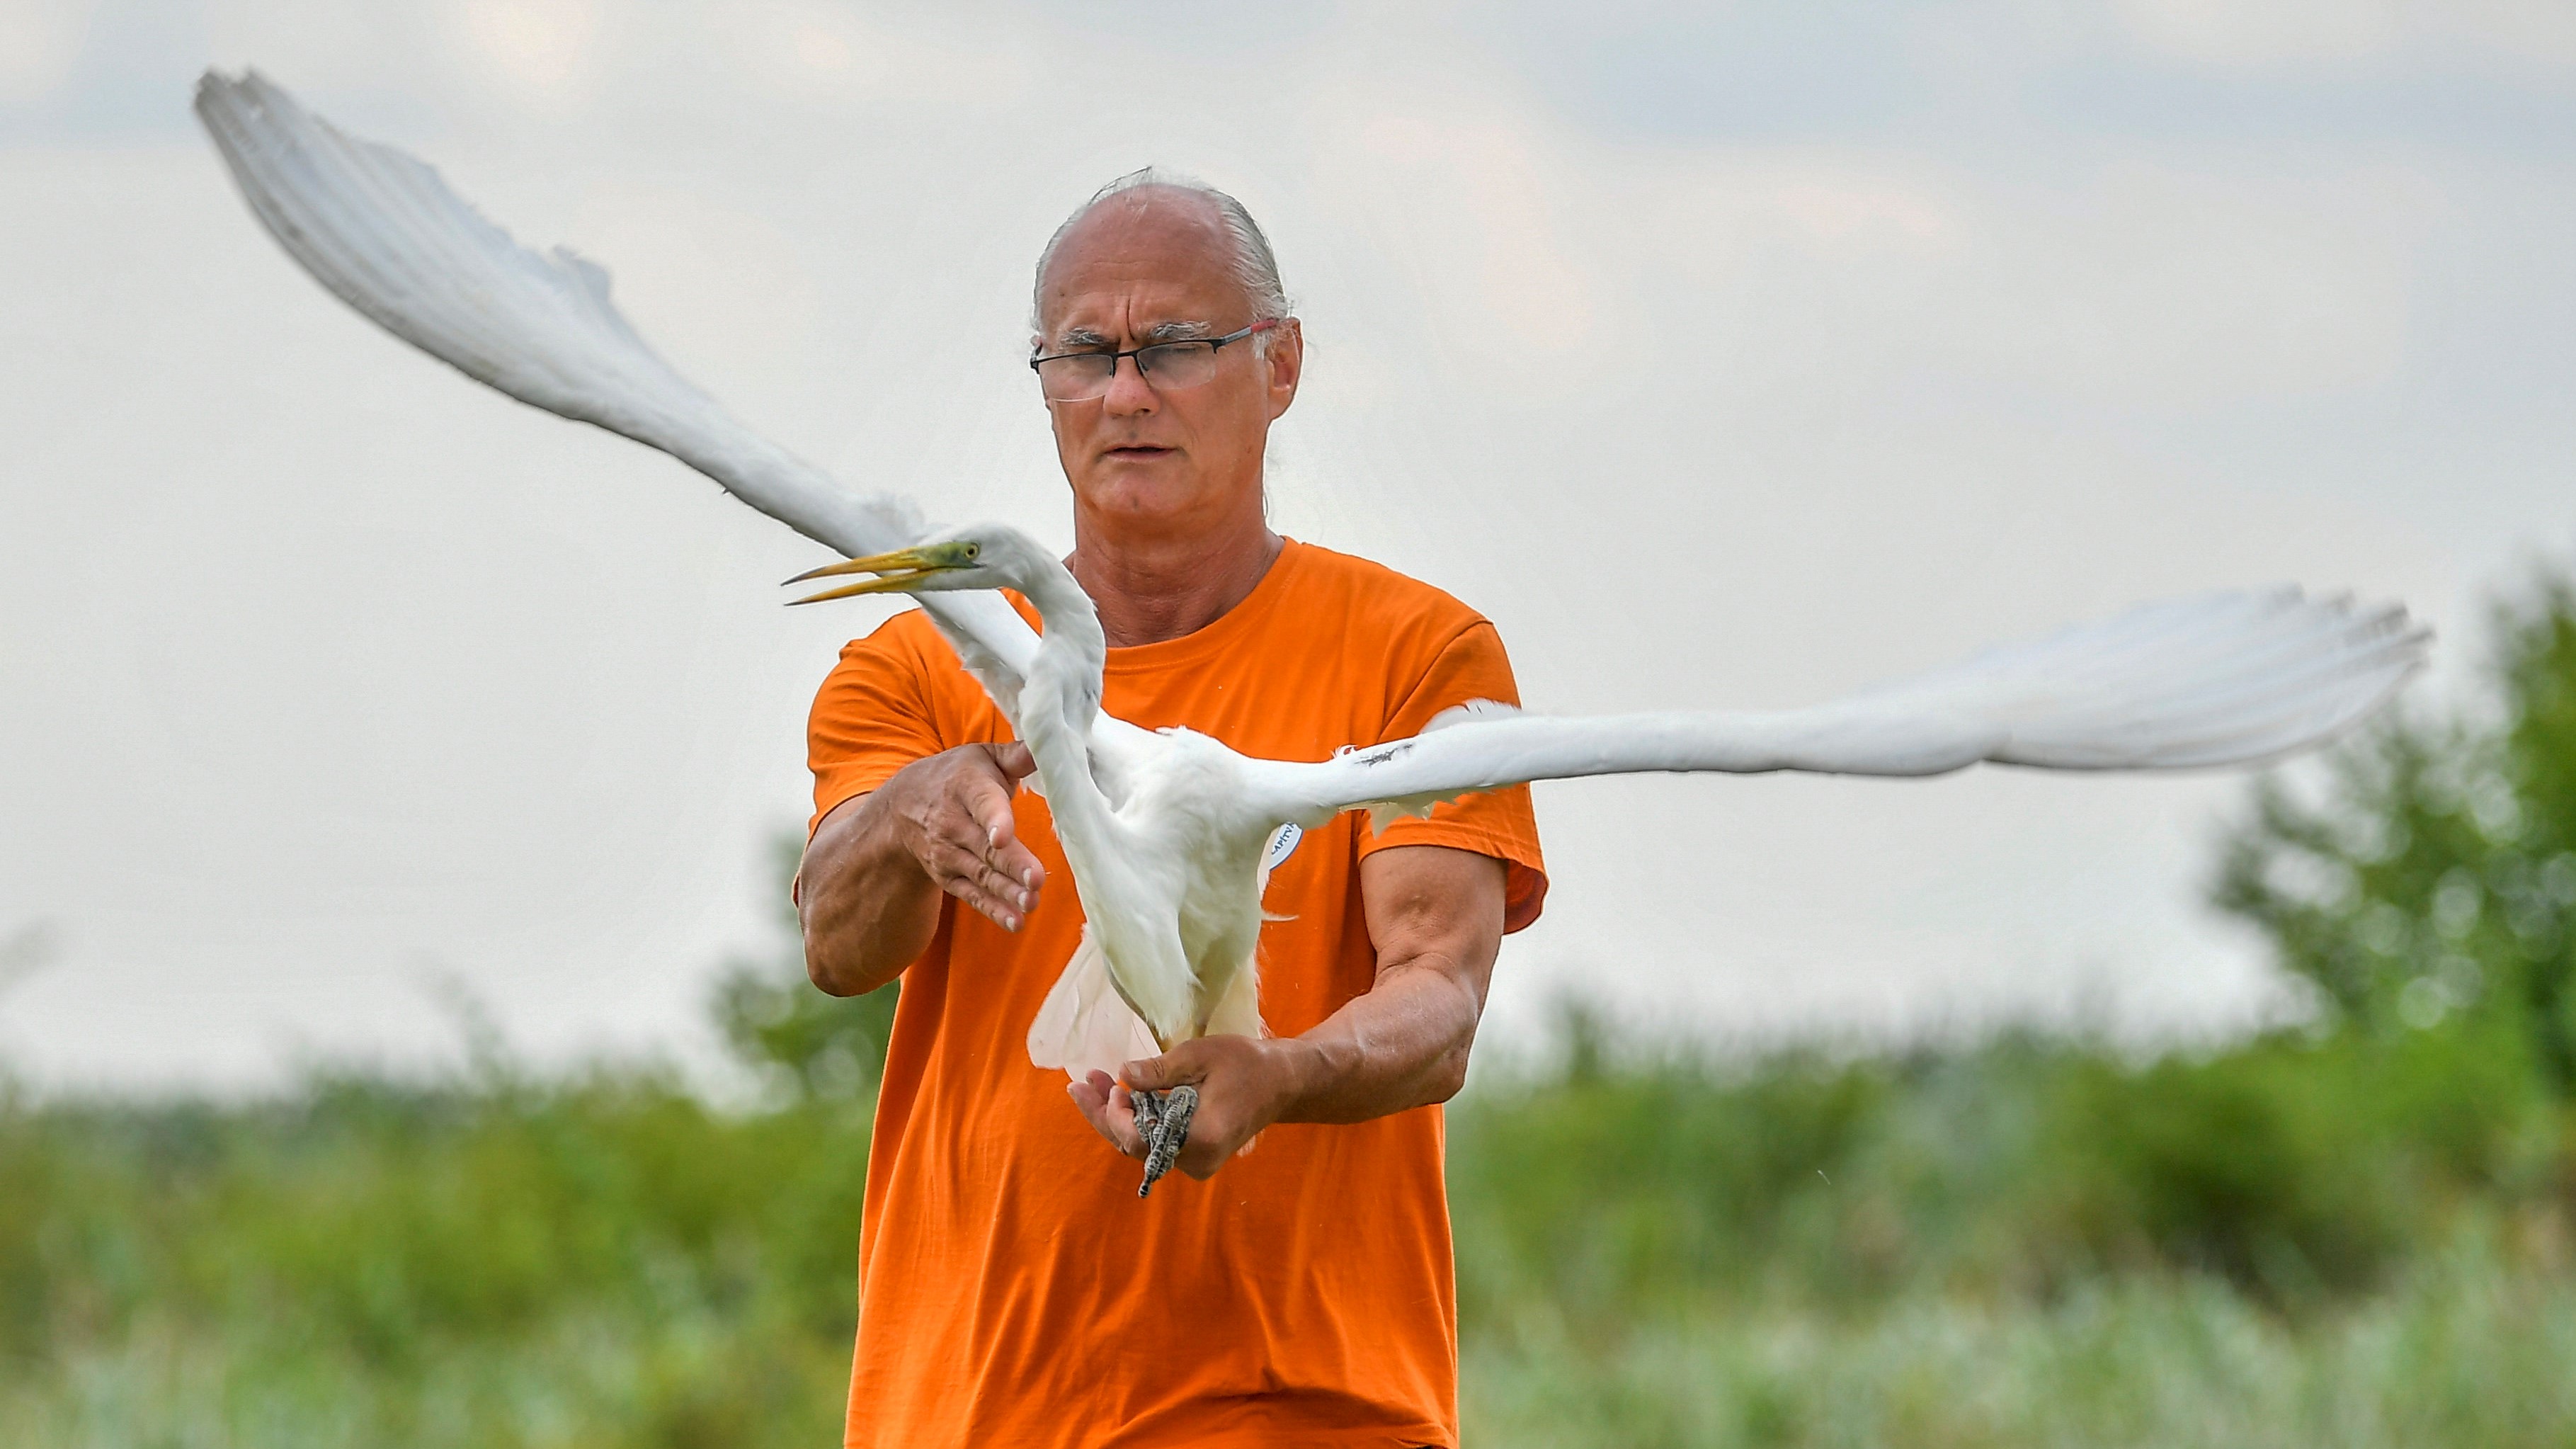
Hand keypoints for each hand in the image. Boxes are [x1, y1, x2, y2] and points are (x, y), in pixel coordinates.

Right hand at [878, 742, 1044, 930]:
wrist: (903, 806)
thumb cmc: (958, 776)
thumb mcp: (983, 757)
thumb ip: (1018, 754)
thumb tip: (1052, 743)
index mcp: (967, 785)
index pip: (982, 803)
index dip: (994, 819)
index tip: (1003, 836)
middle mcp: (953, 822)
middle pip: (985, 847)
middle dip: (1012, 864)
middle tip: (1037, 880)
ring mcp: (949, 853)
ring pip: (981, 874)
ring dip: (1007, 891)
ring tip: (1031, 903)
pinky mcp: (950, 877)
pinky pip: (972, 895)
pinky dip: (993, 910)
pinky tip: (1015, 922)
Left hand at [1066, 1034, 1308, 1179]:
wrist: (1282, 1082)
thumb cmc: (1246, 1064)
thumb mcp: (1200, 1056)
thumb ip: (1159, 1070)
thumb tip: (1123, 1074)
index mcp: (1199, 1139)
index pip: (1138, 1140)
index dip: (1115, 1115)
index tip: (1112, 1084)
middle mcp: (1194, 1160)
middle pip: (1133, 1146)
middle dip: (1103, 1114)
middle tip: (1079, 1084)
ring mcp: (1194, 1162)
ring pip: (1140, 1145)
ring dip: (1115, 1115)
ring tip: (1093, 1083)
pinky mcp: (1193, 1156)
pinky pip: (1154, 1141)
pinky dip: (1135, 1119)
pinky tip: (1118, 1094)